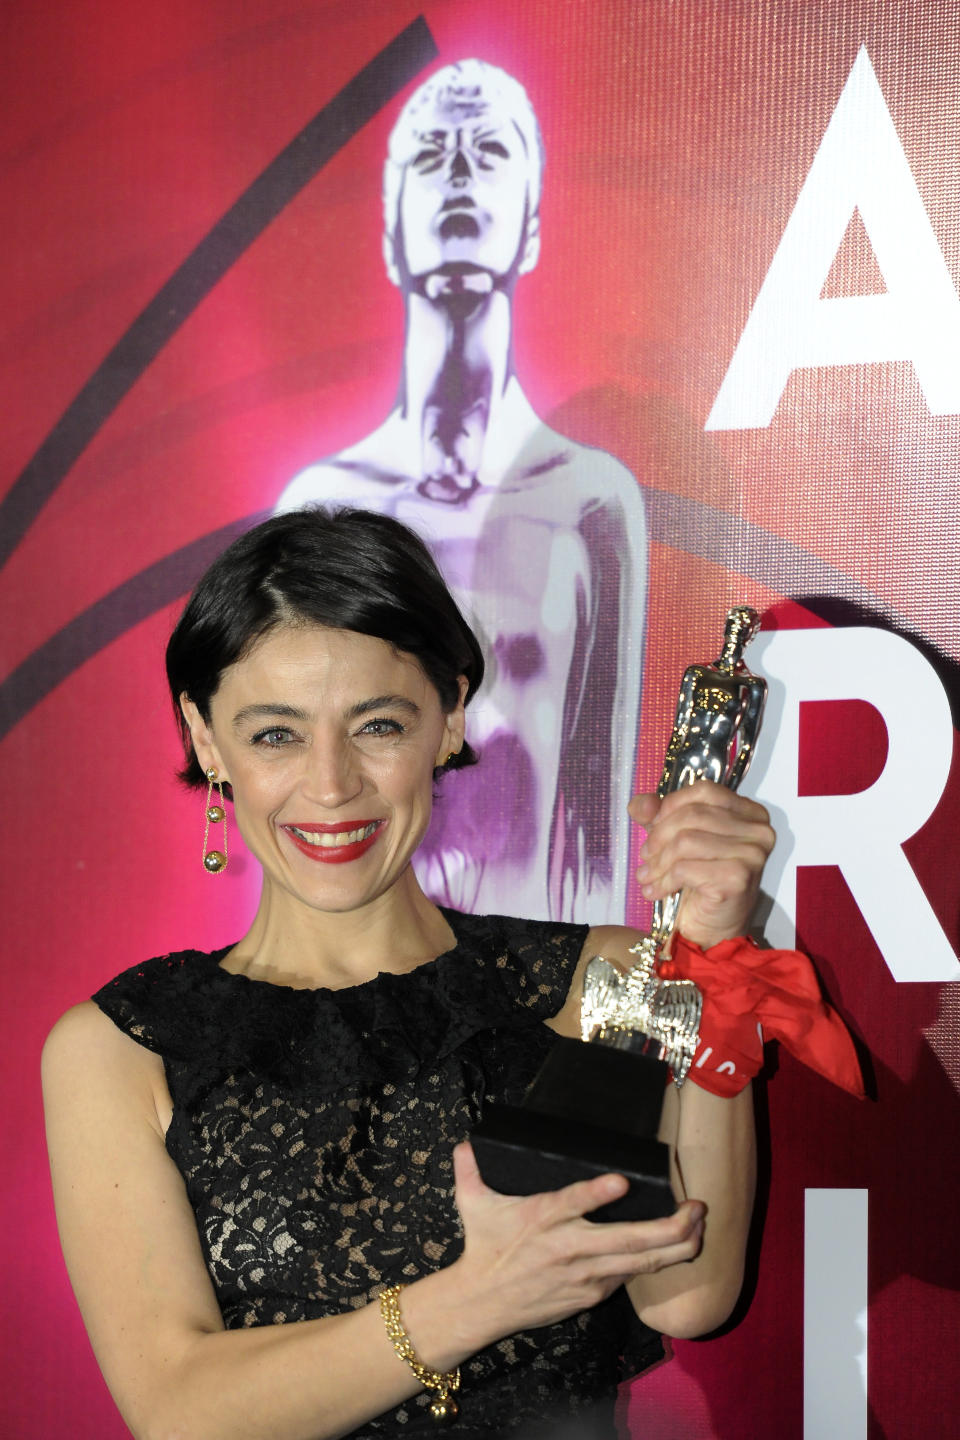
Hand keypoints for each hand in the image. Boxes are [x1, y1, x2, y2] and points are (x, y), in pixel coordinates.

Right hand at [450, 1142, 704, 1342]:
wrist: (482, 1303)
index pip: (571, 1203)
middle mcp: (569, 1248)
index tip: (623, 1181)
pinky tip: (677, 1246)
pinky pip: (630, 1274)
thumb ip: (470, 1167)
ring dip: (677, 1244)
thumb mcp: (472, 1202)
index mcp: (542, 1219)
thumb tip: (465, 1140)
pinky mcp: (592, 1294)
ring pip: (641, 1262)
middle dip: (671, 1226)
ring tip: (701, 1224)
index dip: (597, 1194)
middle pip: (629, 1240)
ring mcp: (585, 1275)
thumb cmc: (483, 1245)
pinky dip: (655, 1260)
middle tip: (697, 1207)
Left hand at [630, 782, 773, 949]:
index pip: (705, 790)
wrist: (711, 930)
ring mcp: (752, 854)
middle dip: (658, 837)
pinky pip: (686, 868)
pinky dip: (664, 880)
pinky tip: (656, 891)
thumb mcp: (677, 839)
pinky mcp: (738, 878)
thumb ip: (658, 816)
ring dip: (657, 862)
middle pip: (693, 816)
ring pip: (686, 841)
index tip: (651, 825)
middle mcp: (759, 830)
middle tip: (644, 857)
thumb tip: (638, 803)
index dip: (671, 804)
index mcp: (750, 813)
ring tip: (646, 877)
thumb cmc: (699, 881)